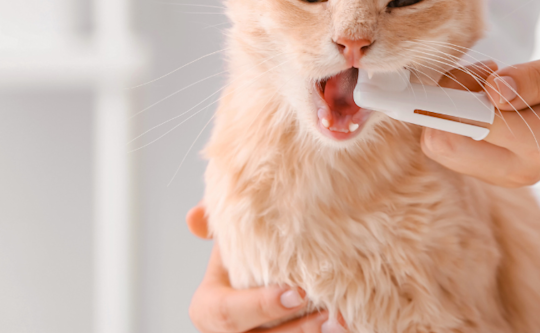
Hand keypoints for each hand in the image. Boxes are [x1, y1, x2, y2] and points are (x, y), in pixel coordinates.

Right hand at [187, 205, 342, 332]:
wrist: (266, 274)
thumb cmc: (246, 255)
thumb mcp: (228, 237)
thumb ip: (215, 221)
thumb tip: (194, 218)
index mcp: (208, 309)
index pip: (228, 314)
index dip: (261, 306)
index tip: (297, 292)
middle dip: (296, 330)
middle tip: (328, 312)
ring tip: (341, 320)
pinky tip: (345, 325)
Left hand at [423, 39, 539, 192]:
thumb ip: (538, 78)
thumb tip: (492, 89)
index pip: (466, 123)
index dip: (433, 99)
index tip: (413, 78)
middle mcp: (519, 166)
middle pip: (441, 141)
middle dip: (444, 99)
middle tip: (486, 70)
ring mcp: (509, 174)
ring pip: (444, 145)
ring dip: (452, 106)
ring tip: (497, 79)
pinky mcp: (501, 170)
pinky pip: (457, 146)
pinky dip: (461, 116)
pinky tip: (496, 94)